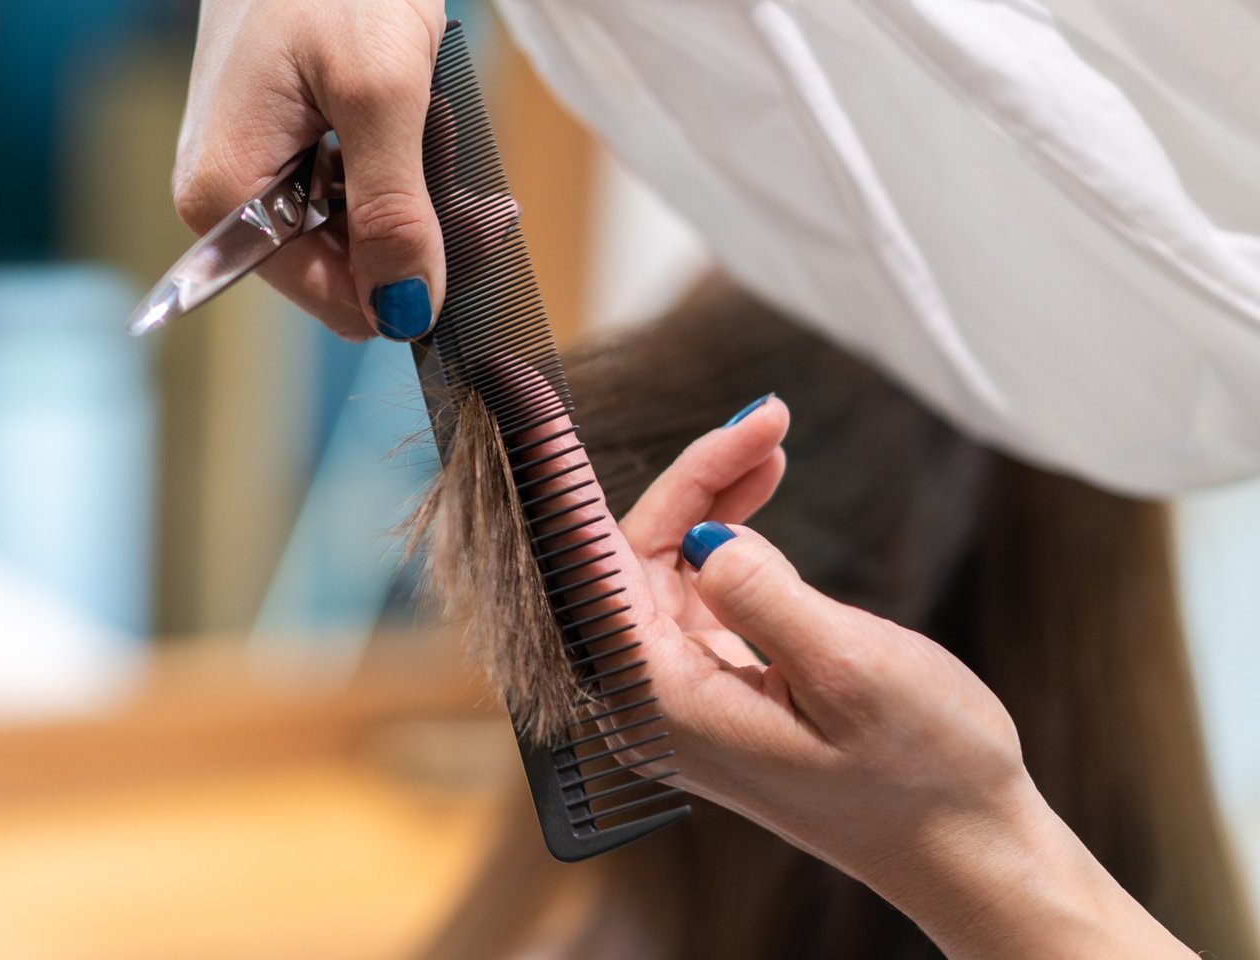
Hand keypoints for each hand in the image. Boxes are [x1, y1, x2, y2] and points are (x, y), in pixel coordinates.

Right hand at [173, 0, 446, 340]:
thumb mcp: (380, 93)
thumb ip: (394, 211)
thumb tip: (408, 312)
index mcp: (224, 199)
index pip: (335, 301)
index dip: (412, 280)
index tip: (480, 227)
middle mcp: (223, 199)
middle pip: (345, 270)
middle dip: (416, 229)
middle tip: (466, 169)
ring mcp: (248, 171)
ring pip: (353, 233)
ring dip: (411, 194)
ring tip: (430, 121)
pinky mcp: (275, 143)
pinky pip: (345, 190)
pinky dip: (393, 165)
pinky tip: (410, 117)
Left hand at [511, 396, 1194, 957]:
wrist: (968, 848)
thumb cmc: (925, 772)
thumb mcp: (854, 672)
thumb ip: (767, 597)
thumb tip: (704, 536)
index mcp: (662, 704)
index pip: (590, 574)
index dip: (567, 488)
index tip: (545, 411)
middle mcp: (651, 703)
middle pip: (627, 558)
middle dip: (690, 478)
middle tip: (768, 419)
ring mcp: (680, 695)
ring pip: (662, 565)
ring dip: (710, 496)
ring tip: (773, 440)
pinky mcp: (714, 686)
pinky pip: (692, 589)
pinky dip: (724, 533)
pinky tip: (759, 491)